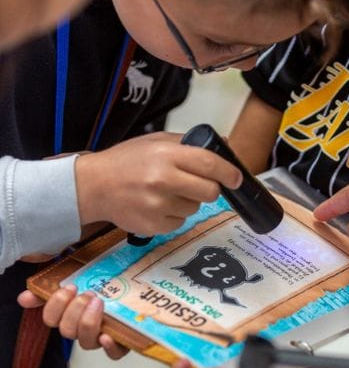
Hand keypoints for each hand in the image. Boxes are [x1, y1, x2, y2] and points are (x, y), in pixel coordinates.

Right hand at [18, 286, 127, 359]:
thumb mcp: (80, 277)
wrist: (138, 287)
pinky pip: (114, 354)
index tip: (69, 287)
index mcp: (70, 315)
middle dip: (74, 312)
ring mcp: (102, 337)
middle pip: (67, 331)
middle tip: (88, 294)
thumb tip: (24, 298)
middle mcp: (83, 329)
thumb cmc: (106, 283)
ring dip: (88, 323)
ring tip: (99, 303)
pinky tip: (107, 336)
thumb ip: (53, 286)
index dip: (56, 306)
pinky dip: (109, 347)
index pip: (52, 319)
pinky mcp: (123, 343)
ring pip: (86, 343)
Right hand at [76, 132, 242, 235]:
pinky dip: (174, 216)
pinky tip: (156, 205)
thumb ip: (189, 143)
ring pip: (196, 208)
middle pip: (210, 192)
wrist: (92, 186)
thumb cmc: (125, 161)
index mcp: (165, 155)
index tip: (237, 178)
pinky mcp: (153, 225)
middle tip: (196, 184)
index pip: (209, 164)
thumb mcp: (155, 141)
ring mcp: (157, 205)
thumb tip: (225, 144)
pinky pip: (180, 223)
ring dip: (188, 201)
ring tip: (165, 192)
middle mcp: (162, 180)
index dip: (229, 173)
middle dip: (210, 189)